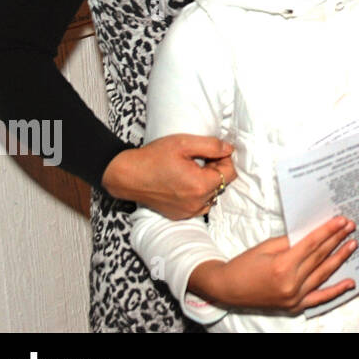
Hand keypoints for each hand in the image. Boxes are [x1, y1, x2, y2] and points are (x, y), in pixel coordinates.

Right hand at [102, 134, 236, 219]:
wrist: (127, 175)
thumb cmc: (154, 157)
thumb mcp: (184, 143)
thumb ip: (211, 145)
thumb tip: (229, 149)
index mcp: (200, 185)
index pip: (231, 174)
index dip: (225, 159)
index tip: (212, 152)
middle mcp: (196, 203)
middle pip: (222, 185)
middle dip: (216, 170)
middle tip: (200, 159)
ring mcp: (188, 212)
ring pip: (212, 196)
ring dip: (208, 183)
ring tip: (193, 170)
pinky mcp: (179, 215)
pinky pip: (200, 205)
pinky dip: (198, 194)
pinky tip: (185, 182)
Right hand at [188, 216, 356, 313]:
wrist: (227, 289)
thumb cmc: (244, 265)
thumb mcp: (267, 246)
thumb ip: (292, 241)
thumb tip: (314, 233)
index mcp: (282, 266)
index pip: (312, 245)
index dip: (328, 231)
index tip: (342, 221)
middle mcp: (291, 284)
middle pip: (320, 257)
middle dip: (337, 240)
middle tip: (351, 227)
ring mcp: (294, 297)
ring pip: (323, 275)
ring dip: (340, 258)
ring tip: (353, 244)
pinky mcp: (294, 306)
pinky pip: (320, 298)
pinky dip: (336, 291)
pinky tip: (350, 282)